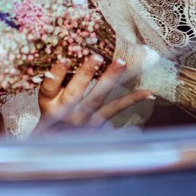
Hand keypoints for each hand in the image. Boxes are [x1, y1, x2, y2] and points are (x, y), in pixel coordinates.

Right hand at [36, 52, 154, 131]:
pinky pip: (115, 108)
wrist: (56, 145)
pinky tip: (147, 92)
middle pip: (75, 92)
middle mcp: (65, 112)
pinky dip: (132, 99)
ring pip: (96, 98)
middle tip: (97, 57)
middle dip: (85, 74)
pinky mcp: (97, 123)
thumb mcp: (47, 101)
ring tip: (121, 62)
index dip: (57, 74)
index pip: (49, 87)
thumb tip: (71, 50)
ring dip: (109, 78)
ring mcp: (83, 118)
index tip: (65, 59)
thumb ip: (56, 82)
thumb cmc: (51, 116)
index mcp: (49, 103)